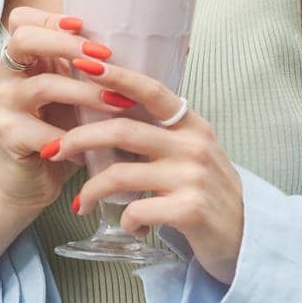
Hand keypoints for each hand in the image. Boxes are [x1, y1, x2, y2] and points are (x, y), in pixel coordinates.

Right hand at [0, 6, 135, 214]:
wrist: (30, 180)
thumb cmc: (60, 129)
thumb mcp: (75, 93)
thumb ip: (93, 68)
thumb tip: (158, 43)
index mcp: (22, 58)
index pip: (23, 19)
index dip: (52, 18)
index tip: (85, 24)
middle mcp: (6, 75)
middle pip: (23, 40)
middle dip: (66, 44)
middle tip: (104, 56)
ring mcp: (4, 104)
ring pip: (42, 85)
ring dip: (85, 93)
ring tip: (118, 104)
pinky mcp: (8, 135)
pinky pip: (43, 132)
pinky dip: (73, 140)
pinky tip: (93, 149)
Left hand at [40, 55, 244, 286]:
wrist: (247, 238)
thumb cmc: (209, 194)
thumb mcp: (192, 154)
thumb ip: (160, 135)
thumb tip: (110, 113)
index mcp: (192, 125)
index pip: (151, 90)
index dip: (117, 76)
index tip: (84, 64)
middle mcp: (194, 145)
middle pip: (122, 130)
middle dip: (79, 138)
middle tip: (54, 149)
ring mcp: (192, 177)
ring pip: (121, 174)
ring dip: (92, 190)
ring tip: (81, 204)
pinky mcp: (189, 210)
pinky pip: (136, 210)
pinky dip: (126, 220)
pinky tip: (131, 227)